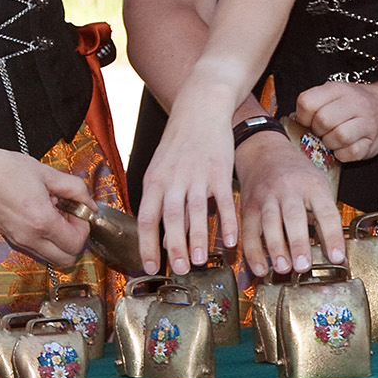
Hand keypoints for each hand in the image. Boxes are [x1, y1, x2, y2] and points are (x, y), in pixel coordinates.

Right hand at [0, 142, 95, 268]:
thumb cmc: (6, 169)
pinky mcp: (10, 238)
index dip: (84, 226)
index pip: (77, 244)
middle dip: (75, 239)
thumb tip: (89, 203)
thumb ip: (75, 189)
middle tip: (70, 215)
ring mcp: (18, 240)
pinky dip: (45, 237)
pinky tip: (40, 214)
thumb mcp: (48, 174)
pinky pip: (36, 248)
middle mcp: (29, 238)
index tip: (78, 209)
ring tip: (54, 212)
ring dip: (60, 240)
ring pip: (51, 257)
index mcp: (41, 222)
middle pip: (66, 260)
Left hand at [135, 88, 240, 275]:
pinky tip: (230, 240)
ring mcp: (197, 175)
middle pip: (171, 218)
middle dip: (174, 247)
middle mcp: (173, 179)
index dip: (147, 244)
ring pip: (195, 212)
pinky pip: (223, 202)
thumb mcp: (160, 168)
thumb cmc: (178, 142)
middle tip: (178, 269)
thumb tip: (159, 236)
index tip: (151, 266)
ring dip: (198, 238)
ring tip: (199, 260)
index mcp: (154, 180)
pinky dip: (226, 222)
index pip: (147, 218)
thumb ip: (158, 199)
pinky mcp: (219, 171)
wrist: (200, 108)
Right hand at [235, 131, 344, 277]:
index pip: (326, 212)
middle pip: (294, 216)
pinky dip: (253, 252)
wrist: (265, 152)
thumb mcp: (318, 187)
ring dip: (275, 248)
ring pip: (269, 223)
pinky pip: (249, 231)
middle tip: (303, 266)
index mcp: (313, 185)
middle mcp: (289, 189)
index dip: (332, 236)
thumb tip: (336, 254)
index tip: (337, 257)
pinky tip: (260, 268)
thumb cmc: (297, 175)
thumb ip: (325, 219)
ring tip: (283, 268)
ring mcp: (266, 197)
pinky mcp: (248, 207)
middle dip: (298, 242)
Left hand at [295, 79, 377, 162]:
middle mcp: (355, 103)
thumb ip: (314, 104)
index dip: (303, 116)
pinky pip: (349, 153)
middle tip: (322, 132)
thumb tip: (292, 124)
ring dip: (330, 143)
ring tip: (332, 140)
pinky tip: (343, 147)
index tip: (308, 120)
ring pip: (338, 136)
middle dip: (317, 130)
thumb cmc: (352, 104)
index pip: (307, 102)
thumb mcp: (333, 94)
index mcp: (338, 89)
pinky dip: (341, 154)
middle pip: (323, 120)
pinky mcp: (372, 142)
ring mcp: (367, 123)